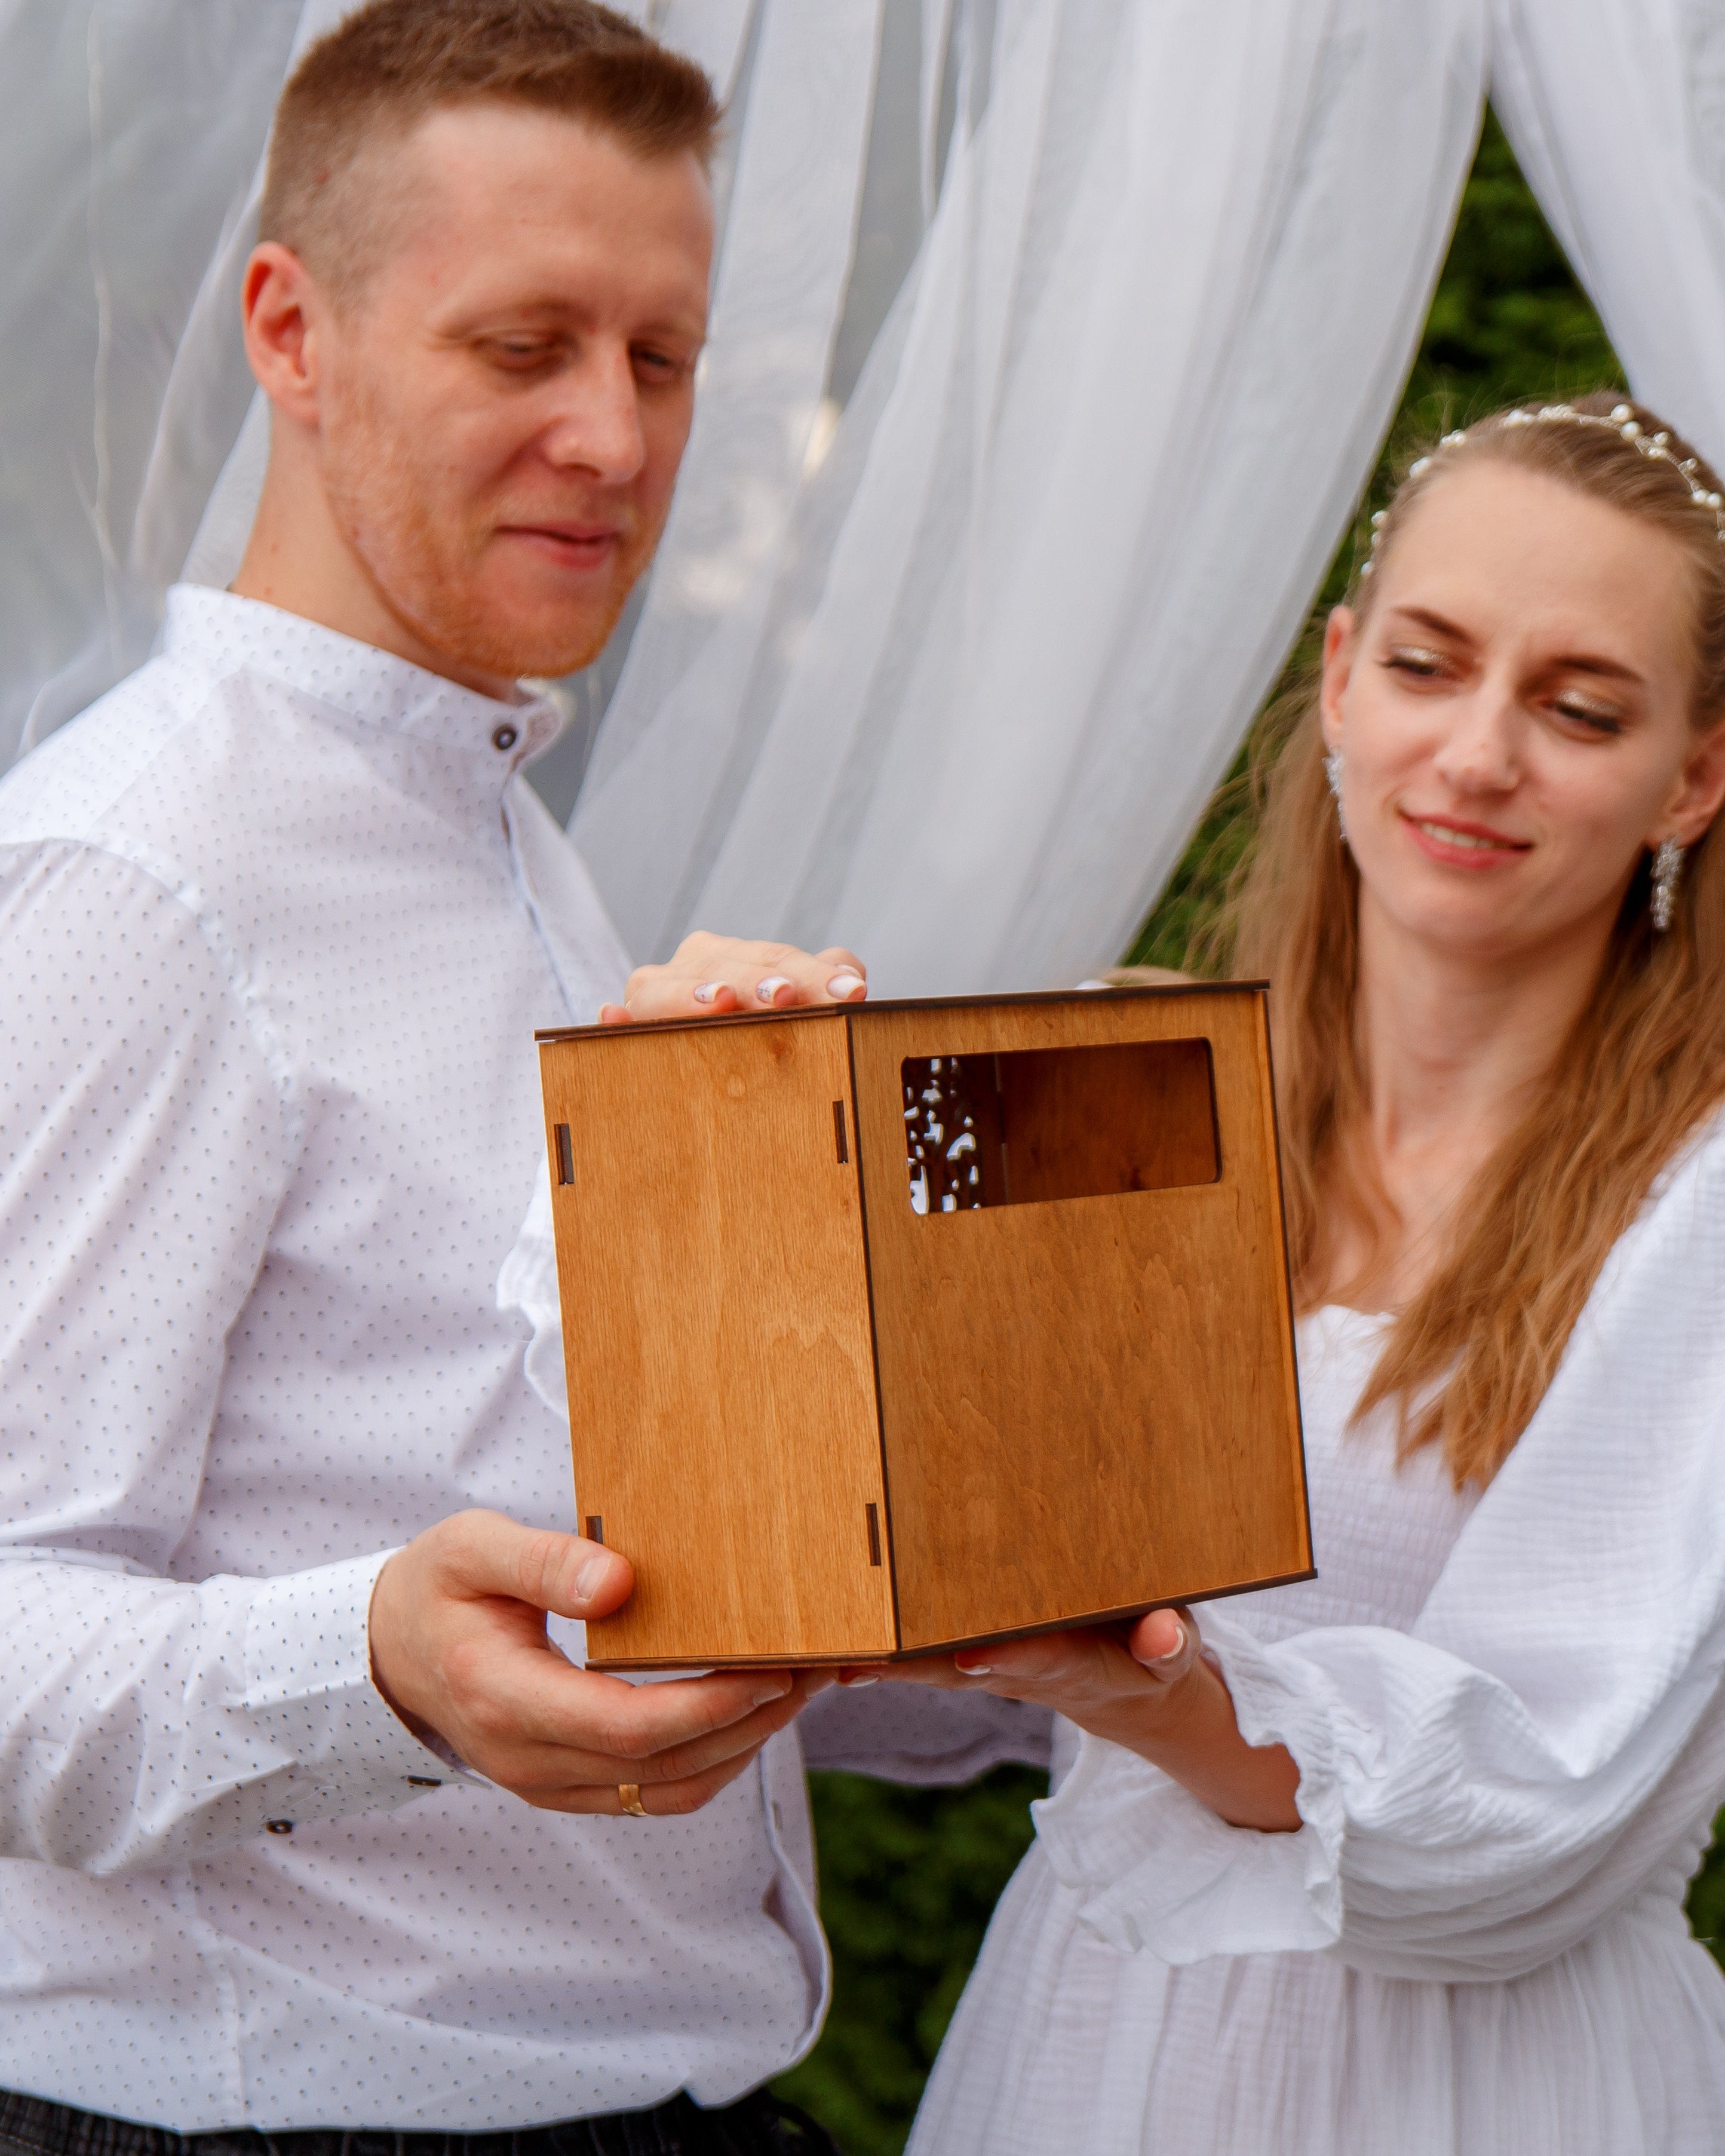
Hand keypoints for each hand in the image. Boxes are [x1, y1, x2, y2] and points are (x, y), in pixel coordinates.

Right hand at [369, 1510, 824, 1815]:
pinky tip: (747, 1715)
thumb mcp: (473, 1550)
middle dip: (749, 1721)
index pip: (627, 1726)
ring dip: (742, 1748)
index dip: (709, 1703)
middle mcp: (527, 1761)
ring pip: (668, 1792)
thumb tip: (622, 1583)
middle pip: (663, 1765)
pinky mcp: (565, 1787)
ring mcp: (546, 1785)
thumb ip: (545, 1563)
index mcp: (504, 1699)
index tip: (772, 1665)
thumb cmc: (435, 1588)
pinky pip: (653, 1795)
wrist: (388, 1653)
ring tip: (798, 1688)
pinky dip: (711, 1763)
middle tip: (815, 1668)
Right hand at [598, 931, 866, 1024]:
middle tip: (789, 995)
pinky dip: (617, 1019)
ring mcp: (654, 994)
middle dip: (760, 981)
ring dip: (694, 993)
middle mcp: (692, 964)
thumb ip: (825, 982)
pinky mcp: (626, 1029)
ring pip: (669, 987)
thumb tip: (851, 972)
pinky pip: (619, 1023)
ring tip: (721, 999)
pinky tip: (616, 1018)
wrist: (701, 1062)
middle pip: (727, 967)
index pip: (778, 958)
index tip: (852, 992)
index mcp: (733, 954)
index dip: (816, 974)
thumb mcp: (798, 1003)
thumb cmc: (757, 1032)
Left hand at [842, 1608, 1299, 1831]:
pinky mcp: (973, 1654)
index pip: (1036, 1659)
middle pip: (957, 1668)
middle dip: (910, 1667)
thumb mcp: (1175, 1655)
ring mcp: (990, 1664)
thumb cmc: (1154, 1653)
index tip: (970, 1659)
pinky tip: (834, 1647)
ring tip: (828, 1654)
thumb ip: (1168, 1644)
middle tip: (859, 1661)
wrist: (1132, 1687)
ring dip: (881, 1662)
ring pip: (928, 1663)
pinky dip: (881, 1652)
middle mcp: (1018, 1667)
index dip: (1005, 1659)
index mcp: (1072, 1663)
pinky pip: (921, 1654)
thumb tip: (1164, 1635)